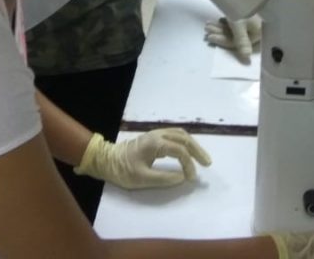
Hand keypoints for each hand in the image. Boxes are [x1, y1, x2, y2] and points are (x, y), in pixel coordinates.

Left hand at [73, 128, 211, 189]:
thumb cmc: (123, 170)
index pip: (180, 151)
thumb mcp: (142, 179)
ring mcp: (155, 134)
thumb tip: (182, 177)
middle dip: (197, 150)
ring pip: (180, 134)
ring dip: (192, 145)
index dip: (189, 164)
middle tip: (207, 163)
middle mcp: (158, 135)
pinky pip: (174, 135)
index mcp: (155, 143)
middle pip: (184, 138)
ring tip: (200, 157)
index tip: (190, 179)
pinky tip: (188, 151)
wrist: (106, 160)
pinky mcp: (153, 138)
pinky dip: (184, 142)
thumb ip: (164, 179)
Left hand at [204, 15, 260, 61]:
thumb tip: (247, 58)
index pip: (238, 43)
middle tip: (206, 28)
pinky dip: (225, 22)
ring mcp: (252, 23)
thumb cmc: (243, 8)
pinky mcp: (248, 16)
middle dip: (219, 32)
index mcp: (258, 34)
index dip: (223, 41)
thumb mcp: (239, 26)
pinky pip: (235, 23)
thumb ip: (241, 42)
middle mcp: (257, 30)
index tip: (210, 37)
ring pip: (234, 29)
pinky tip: (217, 20)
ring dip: (220, 27)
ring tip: (208, 23)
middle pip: (235, 36)